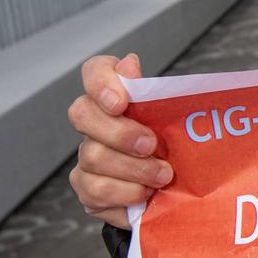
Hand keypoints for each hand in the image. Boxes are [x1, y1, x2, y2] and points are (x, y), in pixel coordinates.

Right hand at [67, 52, 172, 228]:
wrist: (175, 192)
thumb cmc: (174, 146)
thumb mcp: (175, 120)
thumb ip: (155, 92)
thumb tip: (130, 62)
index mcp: (114, 95)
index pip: (94, 71)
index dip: (101, 83)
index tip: (121, 102)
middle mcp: (92, 122)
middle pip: (82, 114)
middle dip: (120, 132)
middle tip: (152, 146)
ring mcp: (86, 156)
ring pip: (93, 157)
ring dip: (133, 169)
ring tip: (162, 176)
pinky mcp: (87, 189)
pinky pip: (97, 191)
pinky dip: (127, 194)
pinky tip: (146, 196)